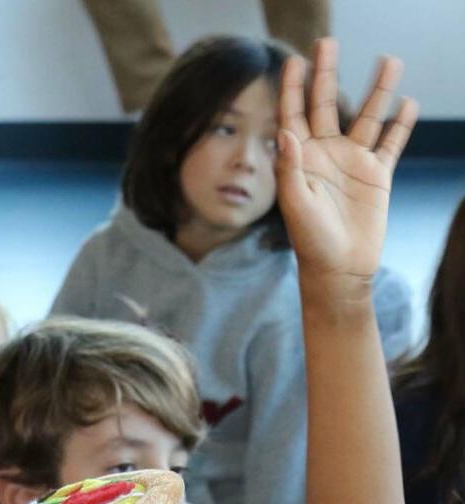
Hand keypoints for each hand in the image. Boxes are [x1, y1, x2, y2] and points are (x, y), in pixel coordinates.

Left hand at [276, 38, 417, 280]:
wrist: (339, 271)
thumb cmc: (310, 242)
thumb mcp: (295, 205)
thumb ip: (290, 168)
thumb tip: (285, 131)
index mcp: (301, 159)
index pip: (294, 114)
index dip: (293, 88)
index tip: (293, 61)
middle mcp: (327, 154)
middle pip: (328, 104)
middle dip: (327, 74)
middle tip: (328, 42)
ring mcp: (353, 162)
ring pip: (368, 117)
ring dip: (378, 90)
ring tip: (389, 60)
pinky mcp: (377, 176)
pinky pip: (391, 143)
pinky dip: (400, 124)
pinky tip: (407, 102)